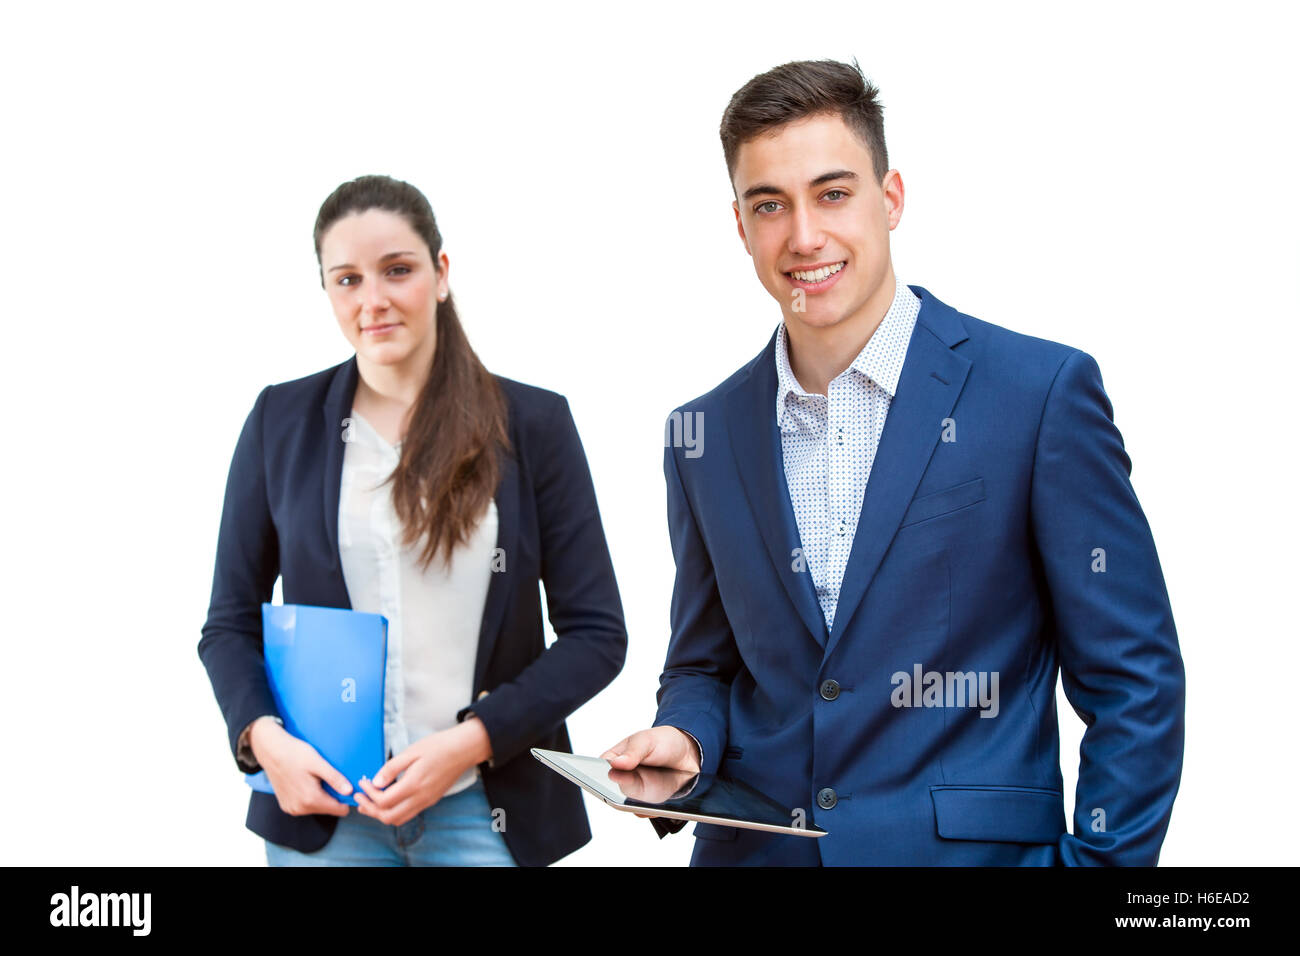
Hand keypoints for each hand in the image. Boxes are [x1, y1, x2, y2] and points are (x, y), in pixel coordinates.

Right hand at [250, 717, 352, 817]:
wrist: (271, 751)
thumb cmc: (295, 754)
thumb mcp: (318, 763)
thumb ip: (334, 778)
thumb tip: (350, 791)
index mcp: (311, 799)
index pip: (340, 810)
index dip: (346, 799)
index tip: (346, 785)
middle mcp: (300, 809)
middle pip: (328, 809)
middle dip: (333, 796)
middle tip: (330, 777)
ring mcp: (292, 808)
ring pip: (317, 808)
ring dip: (320, 796)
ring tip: (316, 778)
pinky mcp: (286, 806)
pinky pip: (305, 806)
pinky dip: (309, 797)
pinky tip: (306, 782)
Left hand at [353, 718, 491, 826]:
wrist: (464, 749)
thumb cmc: (438, 746)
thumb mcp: (412, 751)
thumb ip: (392, 768)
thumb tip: (376, 782)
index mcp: (415, 784)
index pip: (384, 801)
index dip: (369, 794)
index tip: (363, 782)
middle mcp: (421, 798)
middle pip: (389, 817)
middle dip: (370, 810)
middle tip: (359, 798)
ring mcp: (427, 801)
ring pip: (398, 819)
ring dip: (381, 814)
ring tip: (369, 803)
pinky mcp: (430, 800)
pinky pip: (408, 814)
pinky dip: (393, 811)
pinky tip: (387, 800)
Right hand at [601, 727, 700, 817]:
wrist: (689, 754)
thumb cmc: (662, 742)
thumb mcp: (647, 741)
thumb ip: (632, 752)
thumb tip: (615, 763)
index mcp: (614, 759)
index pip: (597, 770)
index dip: (597, 776)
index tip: (606, 776)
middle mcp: (622, 778)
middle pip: (611, 791)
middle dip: (621, 790)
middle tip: (628, 785)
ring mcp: (634, 792)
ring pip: (627, 805)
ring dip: (635, 802)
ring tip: (646, 796)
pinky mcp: (647, 804)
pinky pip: (643, 813)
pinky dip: (649, 810)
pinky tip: (655, 805)